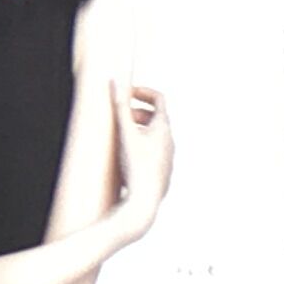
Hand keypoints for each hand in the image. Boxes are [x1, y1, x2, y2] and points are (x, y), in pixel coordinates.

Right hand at [113, 79, 176, 234]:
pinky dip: (141, 146)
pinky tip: (126, 156)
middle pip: (156, 117)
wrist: (143, 201)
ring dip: (138, 130)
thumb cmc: (135, 166)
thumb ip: (119, 107)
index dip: (143, 92)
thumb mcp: (124, 133)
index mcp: (162, 128)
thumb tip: (114, 82)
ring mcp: (167, 156)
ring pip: (154, 136)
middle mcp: (169, 140)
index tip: (127, 93)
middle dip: (137, 112)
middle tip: (120, 116)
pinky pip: (153, 152)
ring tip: (121, 136)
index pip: (159, 99)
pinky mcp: (162, 171)